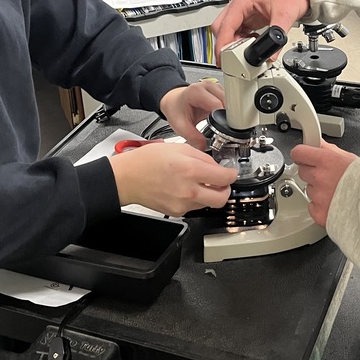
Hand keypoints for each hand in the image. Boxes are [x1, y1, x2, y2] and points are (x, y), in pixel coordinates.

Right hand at [110, 143, 235, 216]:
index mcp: (190, 170)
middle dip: (225, 190)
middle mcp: (189, 191)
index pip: (225, 178)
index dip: (231, 174)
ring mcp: (182, 204)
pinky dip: (195, 199)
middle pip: (222, 199)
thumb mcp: (179, 147)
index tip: (230, 172)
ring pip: (208, 203)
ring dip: (209, 194)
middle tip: (221, 183)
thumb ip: (202, 157)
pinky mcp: (176, 212)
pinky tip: (185, 189)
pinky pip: (194, 207)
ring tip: (198, 183)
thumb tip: (217, 167)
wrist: (128, 178)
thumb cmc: (148, 161)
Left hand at [160, 80, 224, 147]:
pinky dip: (228, 110)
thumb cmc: (176, 109)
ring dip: (229, 113)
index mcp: (197, 92)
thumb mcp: (180, 126)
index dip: (222, 118)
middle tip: (222, 129)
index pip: (218, 104)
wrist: (173, 102)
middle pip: (227, 101)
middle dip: (227, 117)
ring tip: (220, 122)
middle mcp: (207, 86)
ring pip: (231, 100)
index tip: (223, 128)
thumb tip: (205, 147)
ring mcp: (214, 87)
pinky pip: (229, 100)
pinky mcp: (219, 90)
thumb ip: (193, 138)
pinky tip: (221, 117)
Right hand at [210, 0, 310, 61]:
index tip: (223, 60)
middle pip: (221, 28)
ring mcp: (244, 9)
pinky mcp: (250, 15)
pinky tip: (250, 45)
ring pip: (228, 30)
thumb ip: (277, 39)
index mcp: (243, 0)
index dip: (222, 46)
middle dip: (225, 45)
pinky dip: (241, 40)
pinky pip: (238, 30)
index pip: (225, 26)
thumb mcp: (285, 15)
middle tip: (234, 60)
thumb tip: (269, 56)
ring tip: (245, 54)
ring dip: (233, 44)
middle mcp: (240, 3)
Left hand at [291, 141, 357, 226]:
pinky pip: (312, 206)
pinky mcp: (319, 213)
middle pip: (302, 171)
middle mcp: (319, 178)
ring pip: (309, 189)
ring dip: (318, 190)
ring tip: (336, 191)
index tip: (302, 156)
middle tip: (326, 176)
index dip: (300, 154)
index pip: (299, 152)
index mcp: (326, 161)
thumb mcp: (349, 157)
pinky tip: (334, 202)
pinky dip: (320, 206)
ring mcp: (318, 196)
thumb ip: (330, 150)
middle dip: (311, 172)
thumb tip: (319, 144)